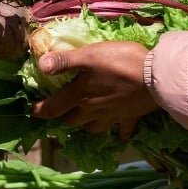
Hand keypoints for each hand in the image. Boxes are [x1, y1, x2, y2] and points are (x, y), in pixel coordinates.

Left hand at [28, 41, 157, 139]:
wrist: (156, 76)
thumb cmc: (120, 62)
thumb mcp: (88, 55)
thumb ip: (64, 61)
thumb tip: (40, 65)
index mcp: (80, 95)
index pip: (53, 107)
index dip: (40, 111)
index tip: (31, 112)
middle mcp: (93, 110)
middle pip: (72, 120)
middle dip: (63, 117)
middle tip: (59, 111)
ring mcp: (112, 116)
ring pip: (93, 128)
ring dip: (86, 125)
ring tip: (84, 118)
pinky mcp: (131, 118)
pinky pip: (123, 132)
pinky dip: (119, 133)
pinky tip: (119, 131)